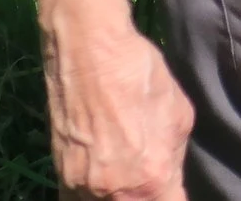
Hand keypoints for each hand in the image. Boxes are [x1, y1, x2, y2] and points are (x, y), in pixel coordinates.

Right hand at [45, 19, 193, 200]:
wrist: (88, 54)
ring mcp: (82, 187)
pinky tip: (104, 178)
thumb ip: (173, 158)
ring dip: (120, 193)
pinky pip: (78, 198)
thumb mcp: (179, 116)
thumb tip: (169, 178)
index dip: (173, 198)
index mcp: (152, 179)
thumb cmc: (141, 78)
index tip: (172, 189)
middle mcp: (114, 193)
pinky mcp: (61, 176)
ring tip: (126, 170)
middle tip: (150, 176)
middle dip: (148, 195)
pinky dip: (93, 193)